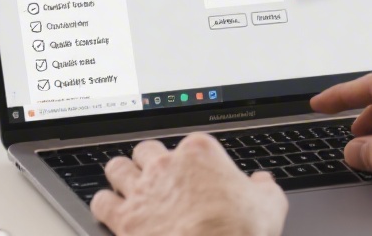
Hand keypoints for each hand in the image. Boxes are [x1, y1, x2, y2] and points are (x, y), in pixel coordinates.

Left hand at [91, 133, 287, 235]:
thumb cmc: (238, 233)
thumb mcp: (269, 206)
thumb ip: (265, 188)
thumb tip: (263, 182)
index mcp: (199, 153)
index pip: (190, 144)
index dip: (193, 161)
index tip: (197, 174)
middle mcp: (166, 165)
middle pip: (147, 150)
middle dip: (150, 162)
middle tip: (158, 177)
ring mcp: (142, 190)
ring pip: (118, 168)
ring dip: (122, 176)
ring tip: (128, 186)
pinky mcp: (124, 218)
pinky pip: (101, 202)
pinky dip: (105, 205)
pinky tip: (112, 211)